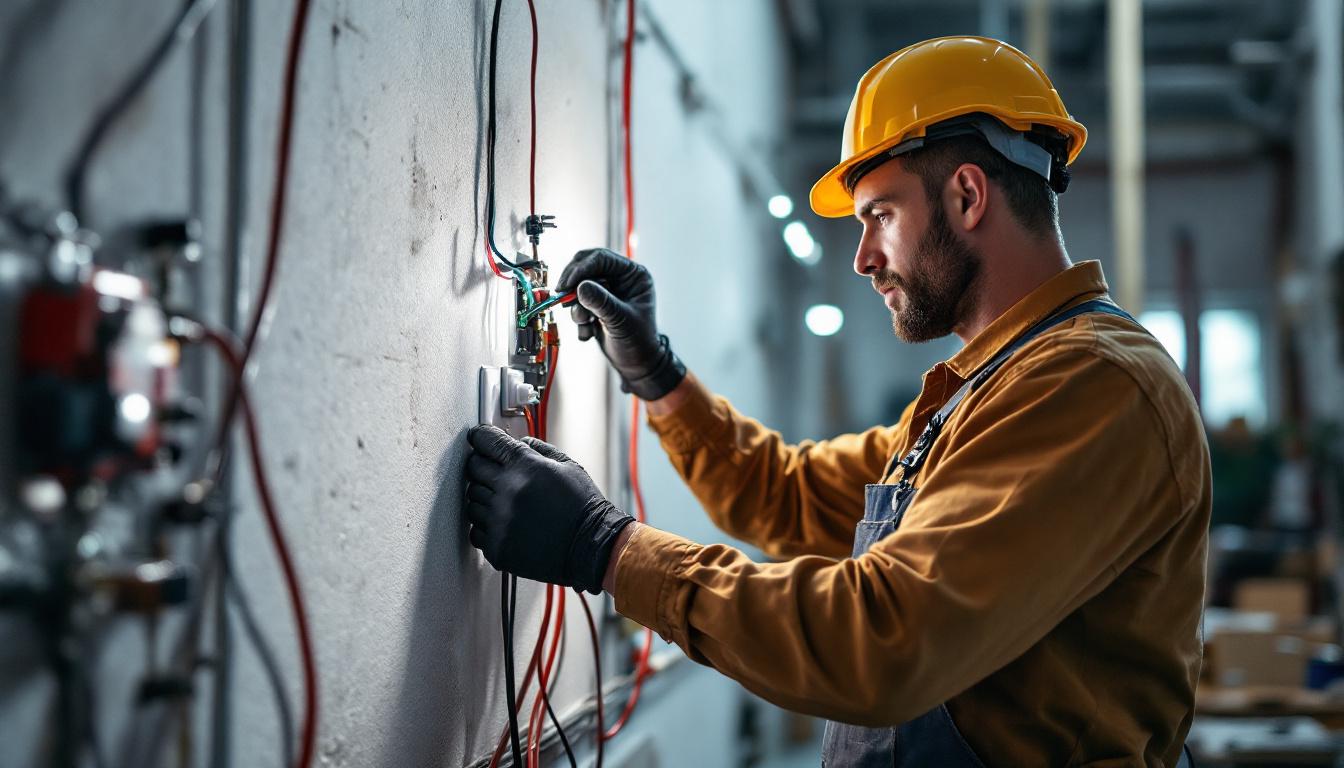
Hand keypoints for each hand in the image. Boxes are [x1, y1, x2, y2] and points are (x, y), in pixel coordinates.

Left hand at [464, 425, 633, 592]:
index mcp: (525, 466)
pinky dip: (487, 527)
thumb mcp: (568, 466)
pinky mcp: (498, 546)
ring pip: (471, 500)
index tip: (480, 439)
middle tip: (497, 474)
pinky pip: (475, 530)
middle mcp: (508, 491)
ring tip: (509, 504)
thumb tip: (517, 442)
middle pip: (473, 468)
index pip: (486, 441)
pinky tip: (507, 524)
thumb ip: (538, 449)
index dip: (481, 437)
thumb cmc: (583, 508)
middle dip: (482, 466)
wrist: (591, 546)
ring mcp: (500, 520)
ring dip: (485, 499)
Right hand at [555, 248, 685, 400]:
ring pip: (578, 286)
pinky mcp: (595, 304)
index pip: (602, 259)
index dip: (581, 268)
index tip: (567, 283)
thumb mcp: (621, 320)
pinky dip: (578, 319)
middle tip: (562, 297)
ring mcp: (606, 291)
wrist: (636, 364)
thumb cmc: (639, 342)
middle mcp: (620, 278)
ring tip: (585, 324)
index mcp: (634, 275)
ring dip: (576, 307)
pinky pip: (577, 303)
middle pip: (585, 267)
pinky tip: (588, 333)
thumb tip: (580, 287)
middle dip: (573, 284)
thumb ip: (602, 302)